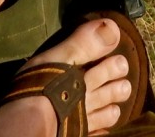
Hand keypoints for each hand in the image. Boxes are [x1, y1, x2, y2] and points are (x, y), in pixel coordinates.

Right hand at [0, 17, 132, 136]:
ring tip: (116, 110)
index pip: (100, 72)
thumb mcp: (60, 58)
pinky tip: (101, 132)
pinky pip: (90, 134)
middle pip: (102, 95)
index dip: (112, 67)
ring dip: (109, 111)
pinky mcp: (71, 135)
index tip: (123, 62)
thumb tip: (113, 28)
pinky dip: (98, 132)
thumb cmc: (41, 86)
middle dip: (114, 90)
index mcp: (80, 79)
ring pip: (99, 116)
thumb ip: (84, 44)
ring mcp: (79, 121)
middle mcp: (83, 101)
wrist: (29, 123)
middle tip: (125, 86)